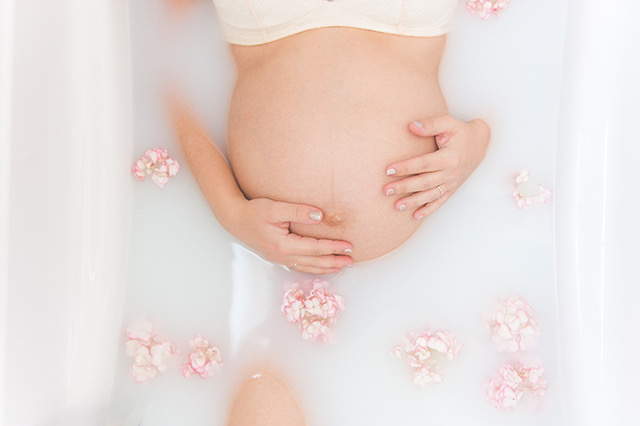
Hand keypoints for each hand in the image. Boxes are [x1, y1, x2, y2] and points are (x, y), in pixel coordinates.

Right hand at [234, 198, 353, 274]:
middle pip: (314, 262)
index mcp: (284, 245)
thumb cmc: (254, 211)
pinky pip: (299, 266)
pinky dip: (312, 268)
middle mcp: (282, 256)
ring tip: (340, 268)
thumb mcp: (276, 208)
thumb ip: (298, 211)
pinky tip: (319, 267)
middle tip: (351, 261)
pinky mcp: (277, 257)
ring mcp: (279, 258)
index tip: (348, 246)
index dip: (333, 247)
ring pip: (307, 267)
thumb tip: (319, 215)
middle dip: (334, 262)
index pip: (315, 248)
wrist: (234, 219)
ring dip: (325, 268)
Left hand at [383, 116, 489, 218]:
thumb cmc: (462, 132)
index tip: (388, 170)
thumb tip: (411, 126)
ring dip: (412, 202)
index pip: (423, 164)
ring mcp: (451, 183)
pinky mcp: (452, 188)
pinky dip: (428, 210)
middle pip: (424, 182)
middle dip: (404, 187)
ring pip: (430, 195)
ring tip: (396, 206)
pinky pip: (440, 201)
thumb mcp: (448, 123)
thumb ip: (430, 124)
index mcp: (449, 157)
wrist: (480, 143)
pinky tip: (415, 215)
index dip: (405, 167)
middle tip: (385, 190)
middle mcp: (451, 173)